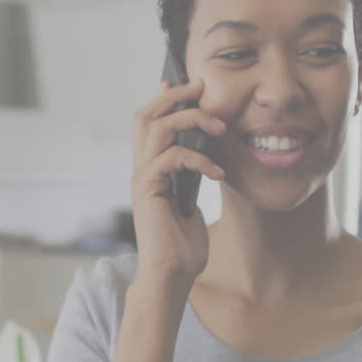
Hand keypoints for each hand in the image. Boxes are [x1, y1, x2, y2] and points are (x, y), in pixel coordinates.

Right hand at [129, 78, 226, 283]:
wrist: (171, 276)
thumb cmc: (182, 246)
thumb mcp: (191, 202)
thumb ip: (190, 177)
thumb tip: (204, 159)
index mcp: (149, 169)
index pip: (148, 122)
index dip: (165, 98)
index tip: (190, 85)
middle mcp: (141, 169)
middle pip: (145, 115)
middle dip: (173, 96)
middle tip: (201, 87)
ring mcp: (142, 179)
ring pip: (157, 128)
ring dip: (191, 120)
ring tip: (220, 128)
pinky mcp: (149, 190)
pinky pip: (171, 158)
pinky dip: (198, 159)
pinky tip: (218, 173)